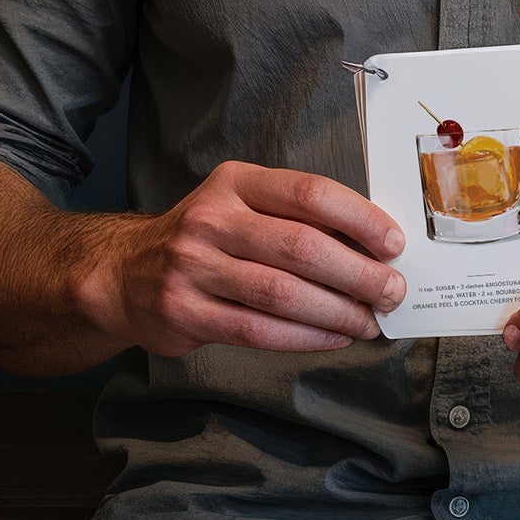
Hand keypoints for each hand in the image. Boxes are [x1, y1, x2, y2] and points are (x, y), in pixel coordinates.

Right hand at [92, 162, 407, 356]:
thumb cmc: (206, 237)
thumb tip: (372, 246)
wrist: (126, 272)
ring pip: (283, 294)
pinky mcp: (186, 313)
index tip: (393, 243)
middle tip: (392, 291)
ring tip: (371, 321)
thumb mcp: (241, 204)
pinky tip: (335, 337)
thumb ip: (295, 217)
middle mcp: (212, 218)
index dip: (358, 218)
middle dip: (358, 273)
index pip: (308, 193)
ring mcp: (194, 267)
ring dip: (338, 312)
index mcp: (235, 182)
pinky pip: (260, 331)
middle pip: (301, 247)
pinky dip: (307, 337)